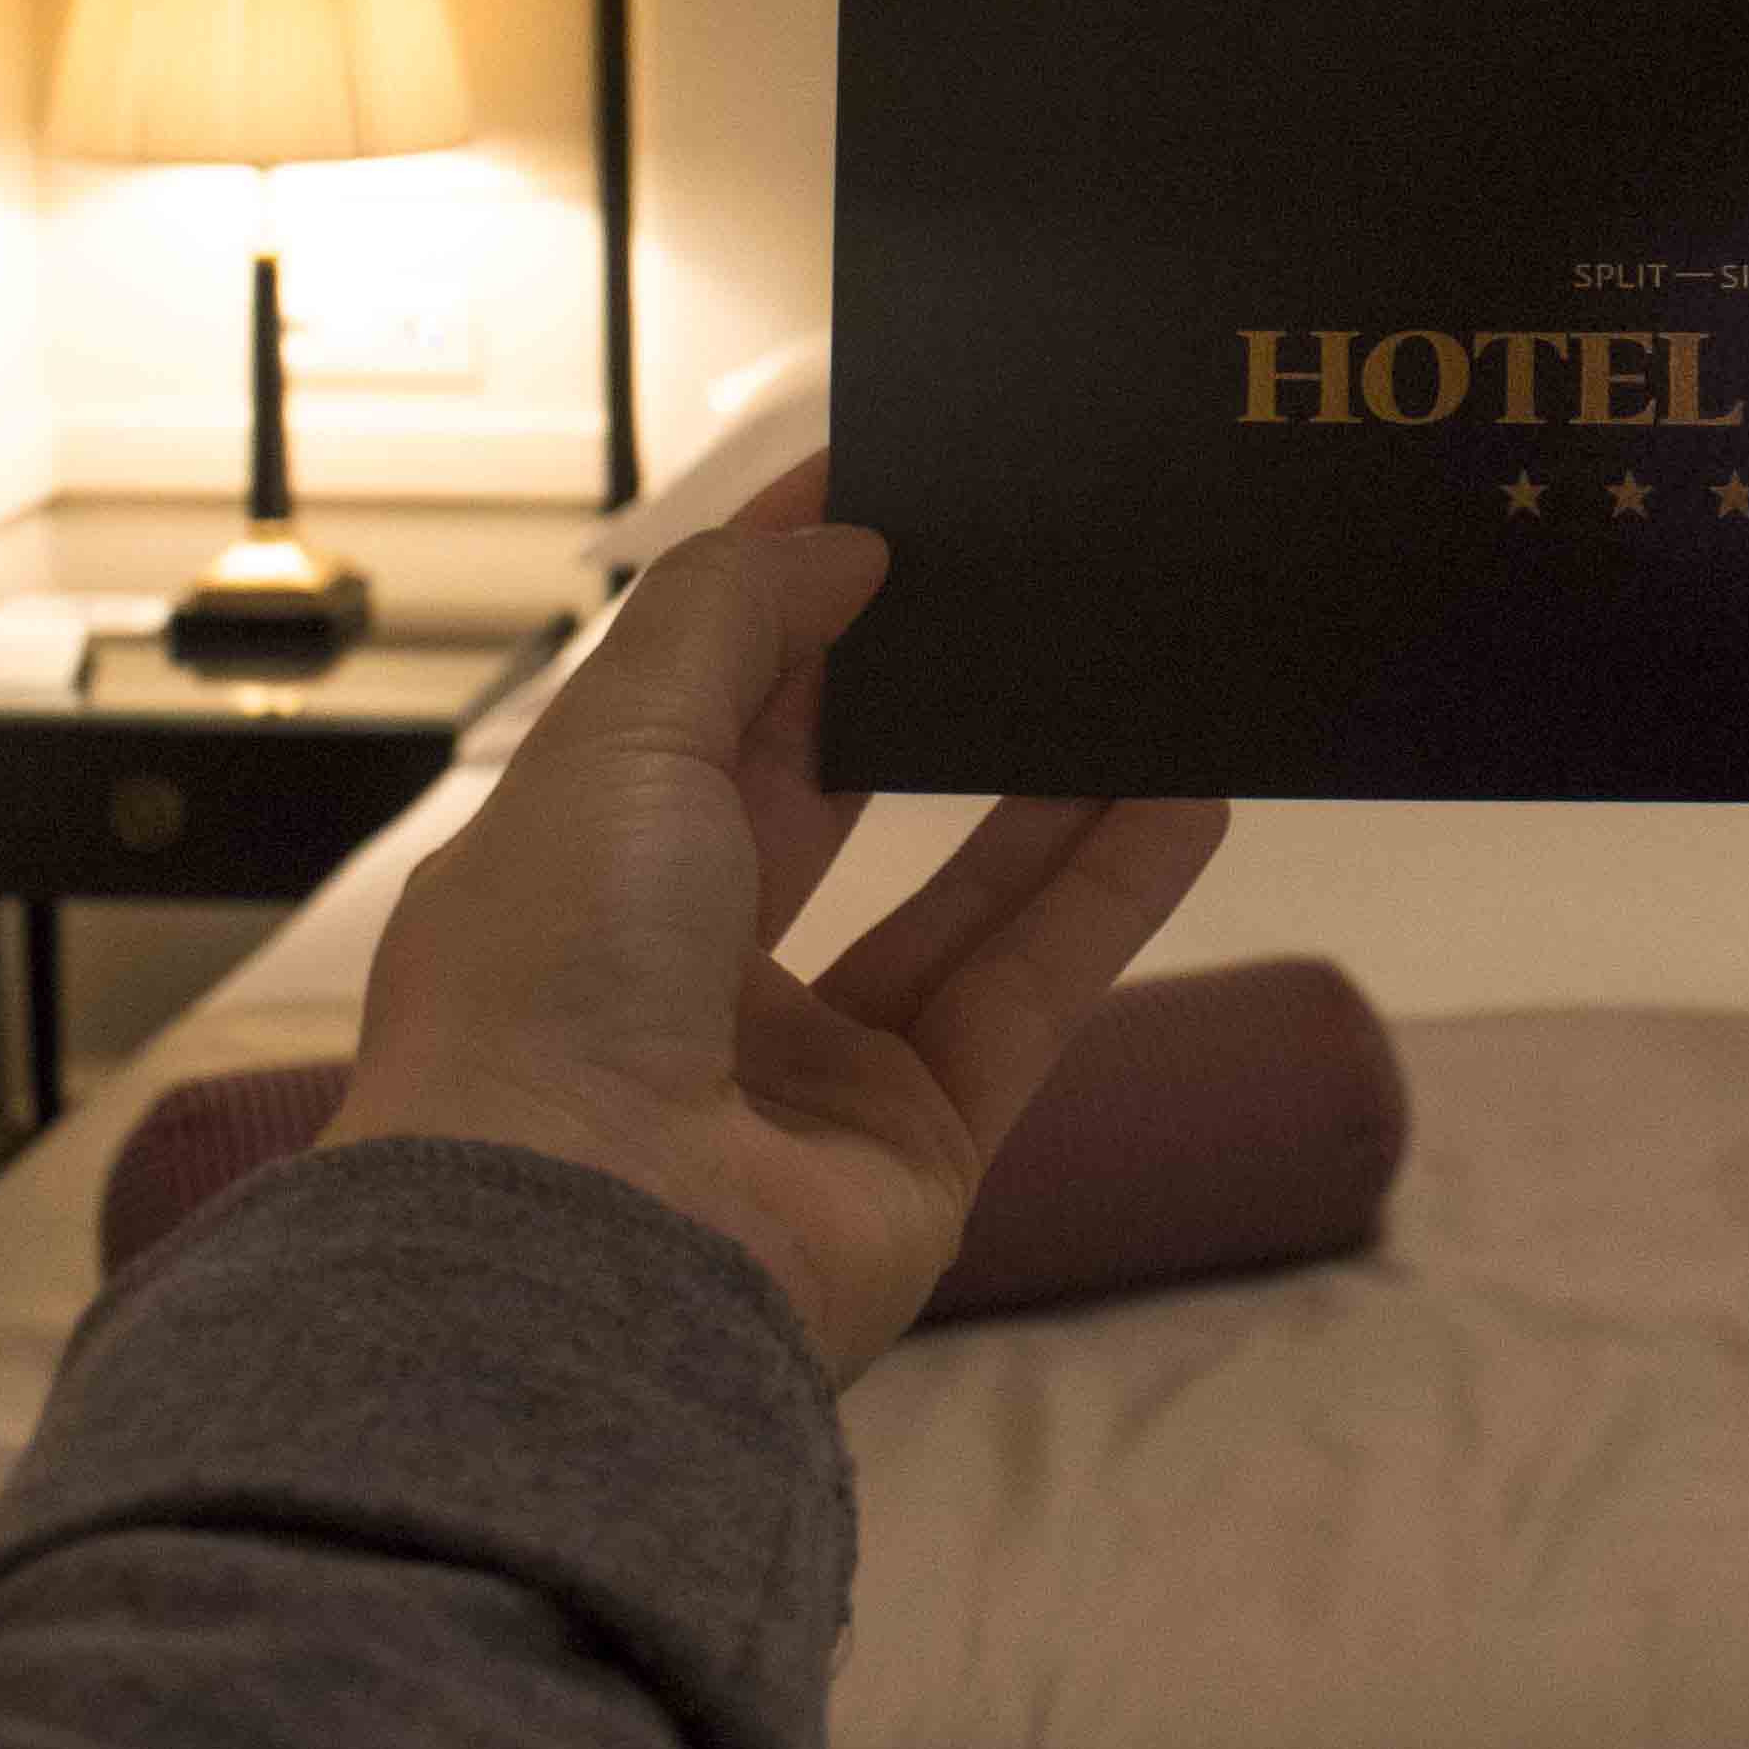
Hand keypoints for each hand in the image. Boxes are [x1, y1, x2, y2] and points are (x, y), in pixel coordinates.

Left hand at [321, 461, 1227, 1382]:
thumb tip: (843, 543)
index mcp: (576, 871)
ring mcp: (807, 1065)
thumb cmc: (553, 983)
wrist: (584, 1265)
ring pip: (957, 896)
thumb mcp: (614, 747)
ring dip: (1051, 782)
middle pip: (829, 795)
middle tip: (1031, 568)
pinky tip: (1195, 794)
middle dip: (923, 681)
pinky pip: (1033, 993)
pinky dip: (1113, 894)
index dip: (784, 588)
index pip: (696, 698)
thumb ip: (729, 619)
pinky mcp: (921, 1144)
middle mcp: (684, 967)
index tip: (888, 482)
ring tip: (1146, 664)